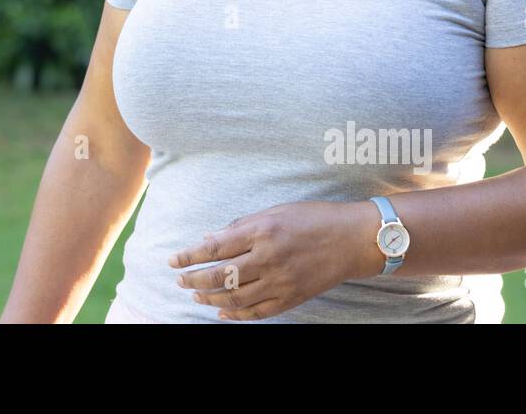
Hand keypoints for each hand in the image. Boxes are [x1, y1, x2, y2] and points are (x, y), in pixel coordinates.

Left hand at [167, 200, 382, 320]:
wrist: (353, 239)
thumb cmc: (313, 218)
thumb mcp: (275, 211)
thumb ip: (241, 227)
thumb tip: (210, 239)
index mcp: (262, 231)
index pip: (214, 248)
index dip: (189, 256)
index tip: (172, 261)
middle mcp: (268, 258)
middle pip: (220, 276)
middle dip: (194, 279)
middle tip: (180, 281)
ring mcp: (281, 281)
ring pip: (235, 297)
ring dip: (211, 297)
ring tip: (197, 295)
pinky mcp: (292, 298)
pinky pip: (258, 312)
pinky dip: (237, 314)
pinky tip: (222, 311)